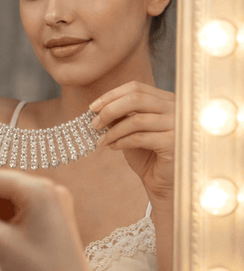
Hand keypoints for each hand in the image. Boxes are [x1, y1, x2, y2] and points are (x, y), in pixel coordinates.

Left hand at [89, 81, 174, 208]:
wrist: (163, 183)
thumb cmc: (147, 155)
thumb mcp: (131, 130)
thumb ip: (121, 116)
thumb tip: (98, 107)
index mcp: (167, 100)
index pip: (136, 87)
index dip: (111, 96)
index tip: (92, 108)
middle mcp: (177, 108)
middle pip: (135, 98)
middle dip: (109, 110)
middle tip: (94, 124)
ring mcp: (178, 124)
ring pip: (136, 119)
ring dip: (113, 130)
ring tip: (102, 141)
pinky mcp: (174, 143)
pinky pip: (140, 137)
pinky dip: (121, 141)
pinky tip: (113, 147)